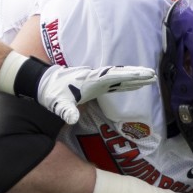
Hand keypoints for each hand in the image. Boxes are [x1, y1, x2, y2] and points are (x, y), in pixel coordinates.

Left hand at [35, 64, 156, 123]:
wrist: (39, 82)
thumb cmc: (49, 92)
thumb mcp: (57, 103)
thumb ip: (65, 110)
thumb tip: (72, 119)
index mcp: (89, 80)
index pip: (113, 76)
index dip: (128, 75)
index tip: (143, 74)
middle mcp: (94, 77)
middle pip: (118, 75)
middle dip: (135, 75)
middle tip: (153, 75)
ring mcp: (93, 80)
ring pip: (116, 77)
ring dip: (132, 78)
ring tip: (149, 78)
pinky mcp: (91, 84)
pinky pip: (111, 82)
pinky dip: (123, 82)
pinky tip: (130, 84)